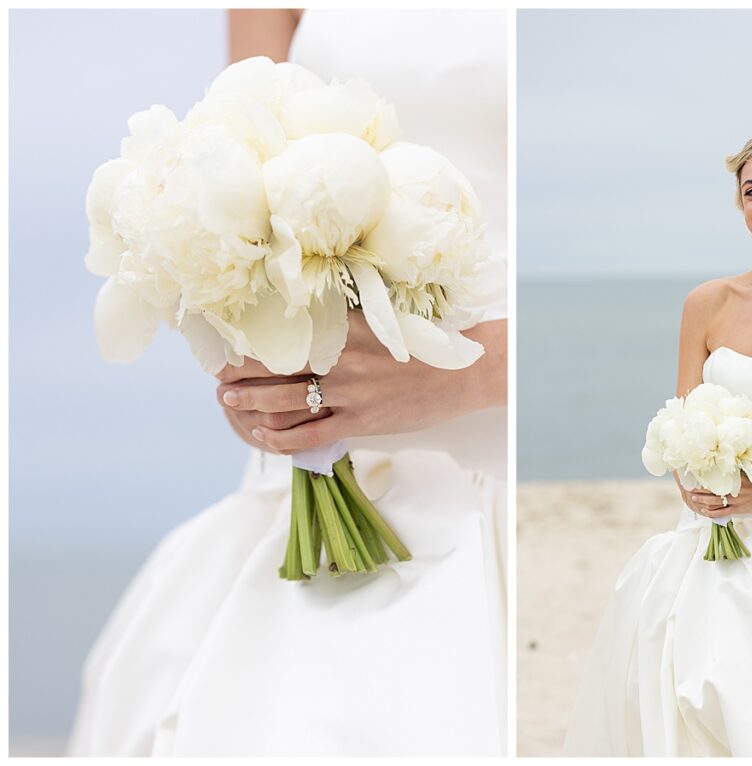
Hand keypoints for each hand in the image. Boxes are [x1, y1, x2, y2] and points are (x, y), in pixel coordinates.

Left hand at [215, 312, 505, 454]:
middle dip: (241, 372)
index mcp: (344, 329)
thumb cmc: (422, 347)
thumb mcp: (380, 324)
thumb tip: (311, 322)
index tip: (230, 343)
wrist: (460, 373)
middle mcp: (341, 359)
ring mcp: (349, 392)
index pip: (286, 335)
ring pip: (285, 400)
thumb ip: (344, 326)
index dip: (253, 341)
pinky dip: (282, 437)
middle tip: (217, 376)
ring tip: (228, 401)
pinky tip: (263, 436)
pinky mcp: (360, 421)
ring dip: (250, 402)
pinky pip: (310, 433)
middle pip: (276, 367)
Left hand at [677, 473, 751, 517]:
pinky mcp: (739, 510)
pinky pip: (723, 512)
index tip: (695, 478)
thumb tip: (725, 460)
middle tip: (689, 489)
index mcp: (735, 480)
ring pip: (715, 502)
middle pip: (712, 491)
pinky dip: (713, 513)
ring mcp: (736, 501)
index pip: (716, 480)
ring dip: (703, 501)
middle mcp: (733, 491)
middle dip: (699, 491)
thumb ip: (735, 469)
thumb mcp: (748, 471)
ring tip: (694, 499)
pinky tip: (706, 511)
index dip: (704, 480)